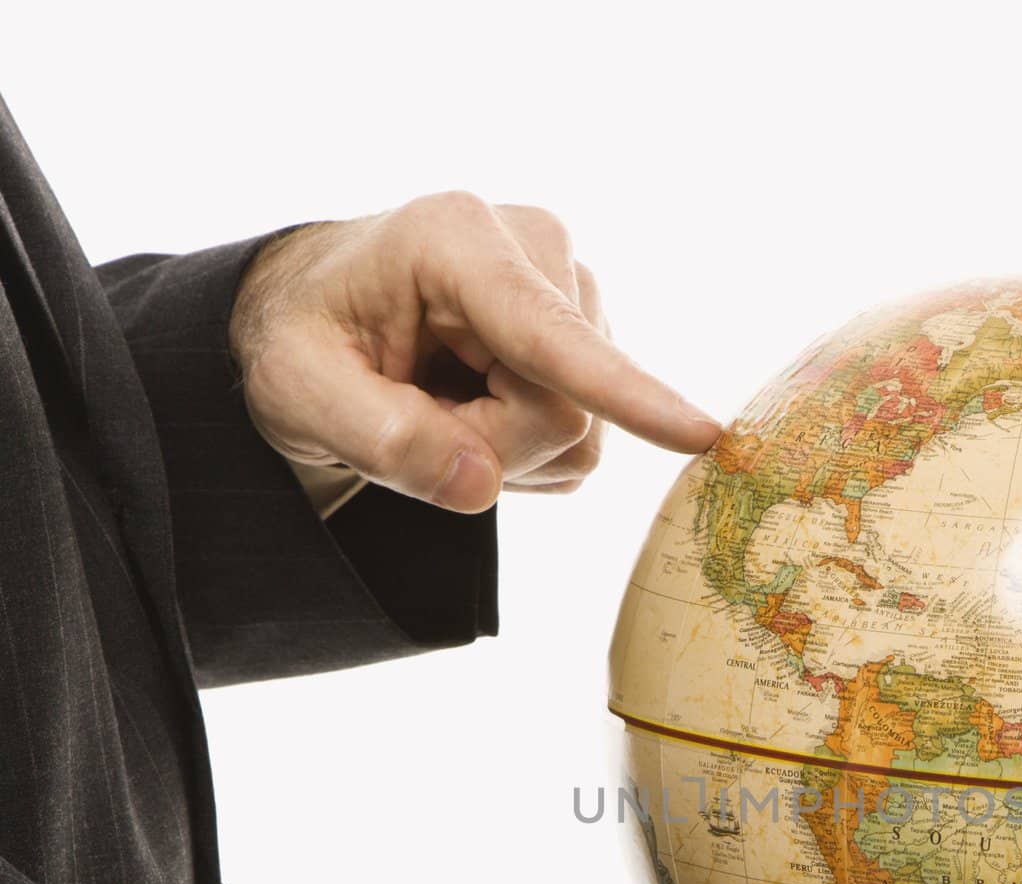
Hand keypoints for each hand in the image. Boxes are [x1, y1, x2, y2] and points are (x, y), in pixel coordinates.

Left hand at [228, 191, 721, 512]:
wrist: (320, 319)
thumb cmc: (303, 343)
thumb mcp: (298, 395)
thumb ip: (379, 438)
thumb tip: (477, 484)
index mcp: (455, 241)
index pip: (551, 336)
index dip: (625, 393)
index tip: (702, 435)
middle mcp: (534, 249)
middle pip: (566, 410)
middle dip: (493, 448)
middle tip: (413, 424)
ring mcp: (572, 292)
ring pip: (583, 432)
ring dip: (506, 451)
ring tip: (439, 407)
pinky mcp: (589, 334)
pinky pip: (584, 439)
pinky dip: (523, 450)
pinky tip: (476, 409)